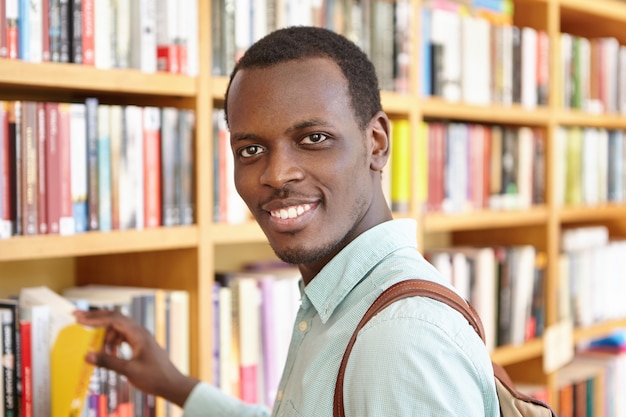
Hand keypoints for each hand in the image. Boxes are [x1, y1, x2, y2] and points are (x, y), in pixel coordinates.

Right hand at [74, 309, 198, 406]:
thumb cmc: (154, 377)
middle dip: (96, 318)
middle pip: (115, 318)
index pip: (114, 319)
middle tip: (78, 317)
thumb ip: (108, 362)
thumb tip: (88, 355)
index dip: (95, 319)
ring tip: (98, 349)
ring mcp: (141, 337)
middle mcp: (140, 332)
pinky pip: (123, 337)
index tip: (79, 320)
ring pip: (118, 328)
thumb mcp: (129, 371)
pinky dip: (113, 342)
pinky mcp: (140, 344)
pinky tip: (110, 353)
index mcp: (138, 334)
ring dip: (105, 335)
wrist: (172, 384)